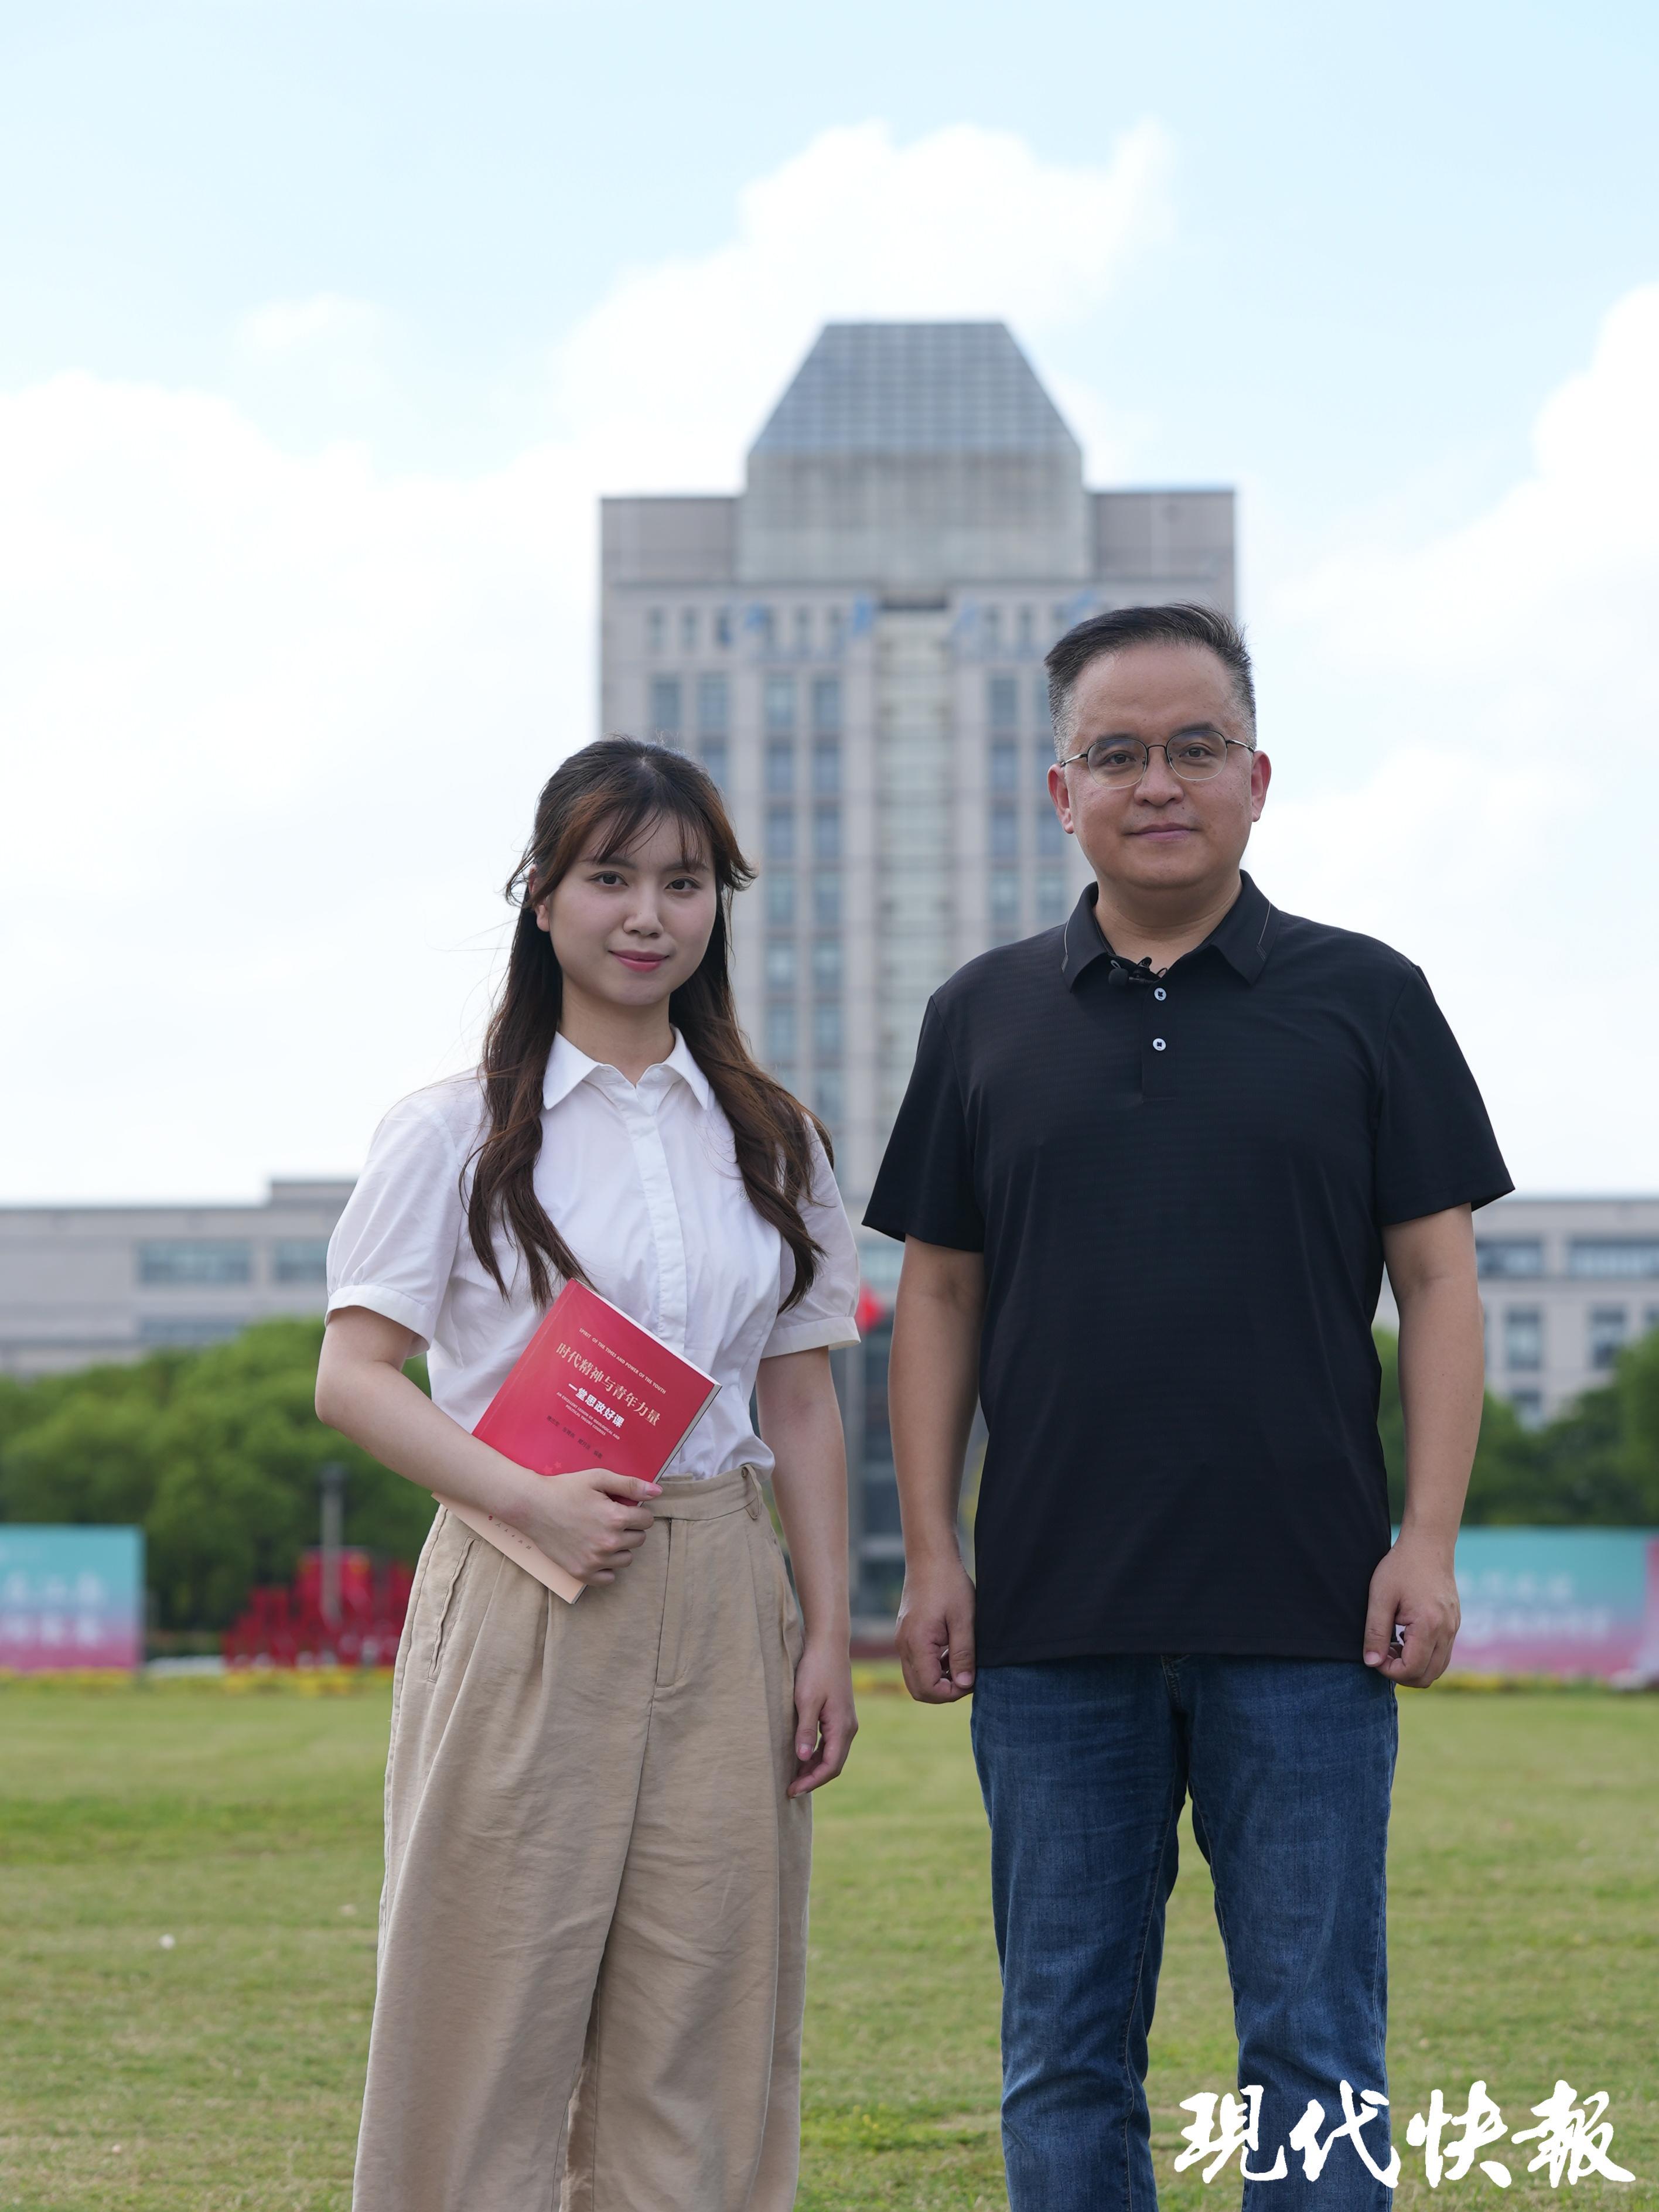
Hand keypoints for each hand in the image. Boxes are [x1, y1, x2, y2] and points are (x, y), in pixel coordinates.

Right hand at [521, 1468, 659, 1586]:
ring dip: (620, 1547)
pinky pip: (609, 1578)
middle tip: (610, 1519)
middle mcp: (608, 1542)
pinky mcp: (581, 1572)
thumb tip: (658, 1492)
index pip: (646, 1520)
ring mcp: (595, 1560)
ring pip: (627, 1559)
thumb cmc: (565, 1489)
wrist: (532, 1506)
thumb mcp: (598, 1478)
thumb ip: (630, 1485)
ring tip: (602, 1534)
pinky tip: (597, 1553)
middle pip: (639, 1539)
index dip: (637, 1511)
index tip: (623, 1507)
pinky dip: (607, 1568)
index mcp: (615, 1518)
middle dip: (630, 1528)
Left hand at [787, 1641, 857, 1797]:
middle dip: (813, 1778)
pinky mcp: (839, 1715)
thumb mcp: (806, 1700)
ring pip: (831, 1754)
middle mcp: (848, 1728)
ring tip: (793, 1776)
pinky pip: (829, 1743)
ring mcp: (845, 1722)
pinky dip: (816, 1754)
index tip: (792, 1790)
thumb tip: (801, 1759)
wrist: (828, 1645)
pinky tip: (801, 1755)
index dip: (812, 1781)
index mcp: (842, 1727)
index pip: (830, 1766)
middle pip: (833, 1764)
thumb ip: (804, 1731)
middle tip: (790, 1788)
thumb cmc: (816, 1670)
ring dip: (814, 1767)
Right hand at [896, 1556, 976, 1702]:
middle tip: (967, 1677)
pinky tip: (951, 1652)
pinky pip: (916, 1663)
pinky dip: (933, 1667)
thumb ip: (963, 1655)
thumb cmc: (949, 1584)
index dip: (953, 1692)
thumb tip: (965, 1685)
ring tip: (961, 1662)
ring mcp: (902, 1641)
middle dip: (944, 1692)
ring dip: (939, 1679)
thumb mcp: (964, 1620)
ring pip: (916, 1678)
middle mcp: (904, 1646)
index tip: (972, 1679)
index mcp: (917, 1643)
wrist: (930, 1557)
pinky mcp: (906, 1635)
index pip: (929, 1689)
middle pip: (919, 1690)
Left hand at [1363, 1530, 1459, 1686]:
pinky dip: (1424, 1656)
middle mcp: (1447, 1631)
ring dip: (1413, 1666)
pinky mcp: (1454, 1625)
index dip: (1389, 1671)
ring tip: (1392, 1644)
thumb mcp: (1380, 1596)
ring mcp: (1454, 1629)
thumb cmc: (1401, 1566)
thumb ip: (1375, 1632)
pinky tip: (1405, 1637)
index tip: (1375, 1655)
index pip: (1412, 1670)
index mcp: (1429, 1625)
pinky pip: (1442, 1654)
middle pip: (1427, 1677)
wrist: (1428, 1544)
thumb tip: (1371, 1663)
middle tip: (1382, 1652)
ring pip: (1437, 1669)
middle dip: (1401, 1673)